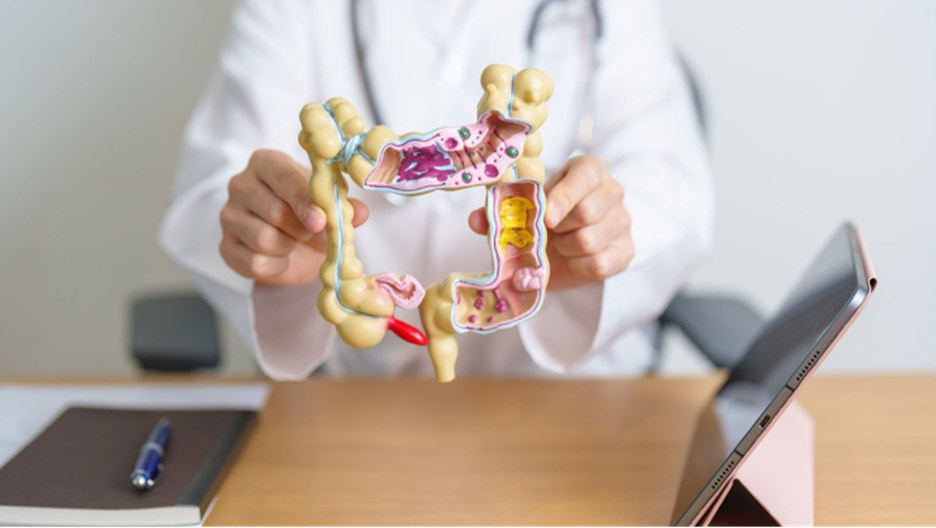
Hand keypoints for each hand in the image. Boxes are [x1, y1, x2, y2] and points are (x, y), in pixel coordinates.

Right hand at [220, 149, 368, 285]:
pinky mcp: (225, 246)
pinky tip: (281, 258)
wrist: (293, 246)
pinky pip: (254, 263)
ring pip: (263, 239)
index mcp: (266, 163)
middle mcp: (240, 184)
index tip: (321, 220)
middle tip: (312, 232)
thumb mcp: (328, 204)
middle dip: (301, 229)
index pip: (283, 177)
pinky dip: (276, 266)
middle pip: (274, 211)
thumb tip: (361, 213)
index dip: (304, 201)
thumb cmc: (309, 213)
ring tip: (294, 242)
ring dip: (288, 247)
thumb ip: (344, 206)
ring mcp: (228, 215)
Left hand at [468, 155, 633, 289]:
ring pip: (590, 241)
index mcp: (589, 171)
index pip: (586, 176)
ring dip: (565, 249)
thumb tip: (475, 220)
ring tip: (560, 245)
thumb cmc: (551, 216)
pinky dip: (578, 267)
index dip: (564, 197)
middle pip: (587, 212)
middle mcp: (613, 191)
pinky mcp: (626, 251)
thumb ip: (502, 210)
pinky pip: (599, 264)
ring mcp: (623, 222)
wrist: (576, 242)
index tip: (546, 217)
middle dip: (559, 228)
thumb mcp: (529, 206)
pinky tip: (572, 259)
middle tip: (547, 232)